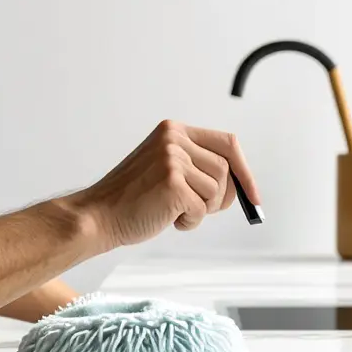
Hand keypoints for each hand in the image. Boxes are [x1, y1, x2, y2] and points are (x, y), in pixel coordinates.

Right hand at [63, 120, 261, 249]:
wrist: (98, 215)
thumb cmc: (131, 198)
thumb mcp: (165, 167)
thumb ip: (196, 165)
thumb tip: (242, 183)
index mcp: (173, 131)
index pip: (227, 143)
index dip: (245, 171)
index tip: (253, 196)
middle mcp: (173, 140)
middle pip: (226, 170)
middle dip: (220, 197)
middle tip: (198, 209)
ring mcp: (172, 160)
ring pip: (217, 190)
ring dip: (201, 210)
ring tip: (174, 211)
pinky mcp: (172, 184)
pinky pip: (201, 209)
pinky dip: (189, 221)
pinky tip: (167, 218)